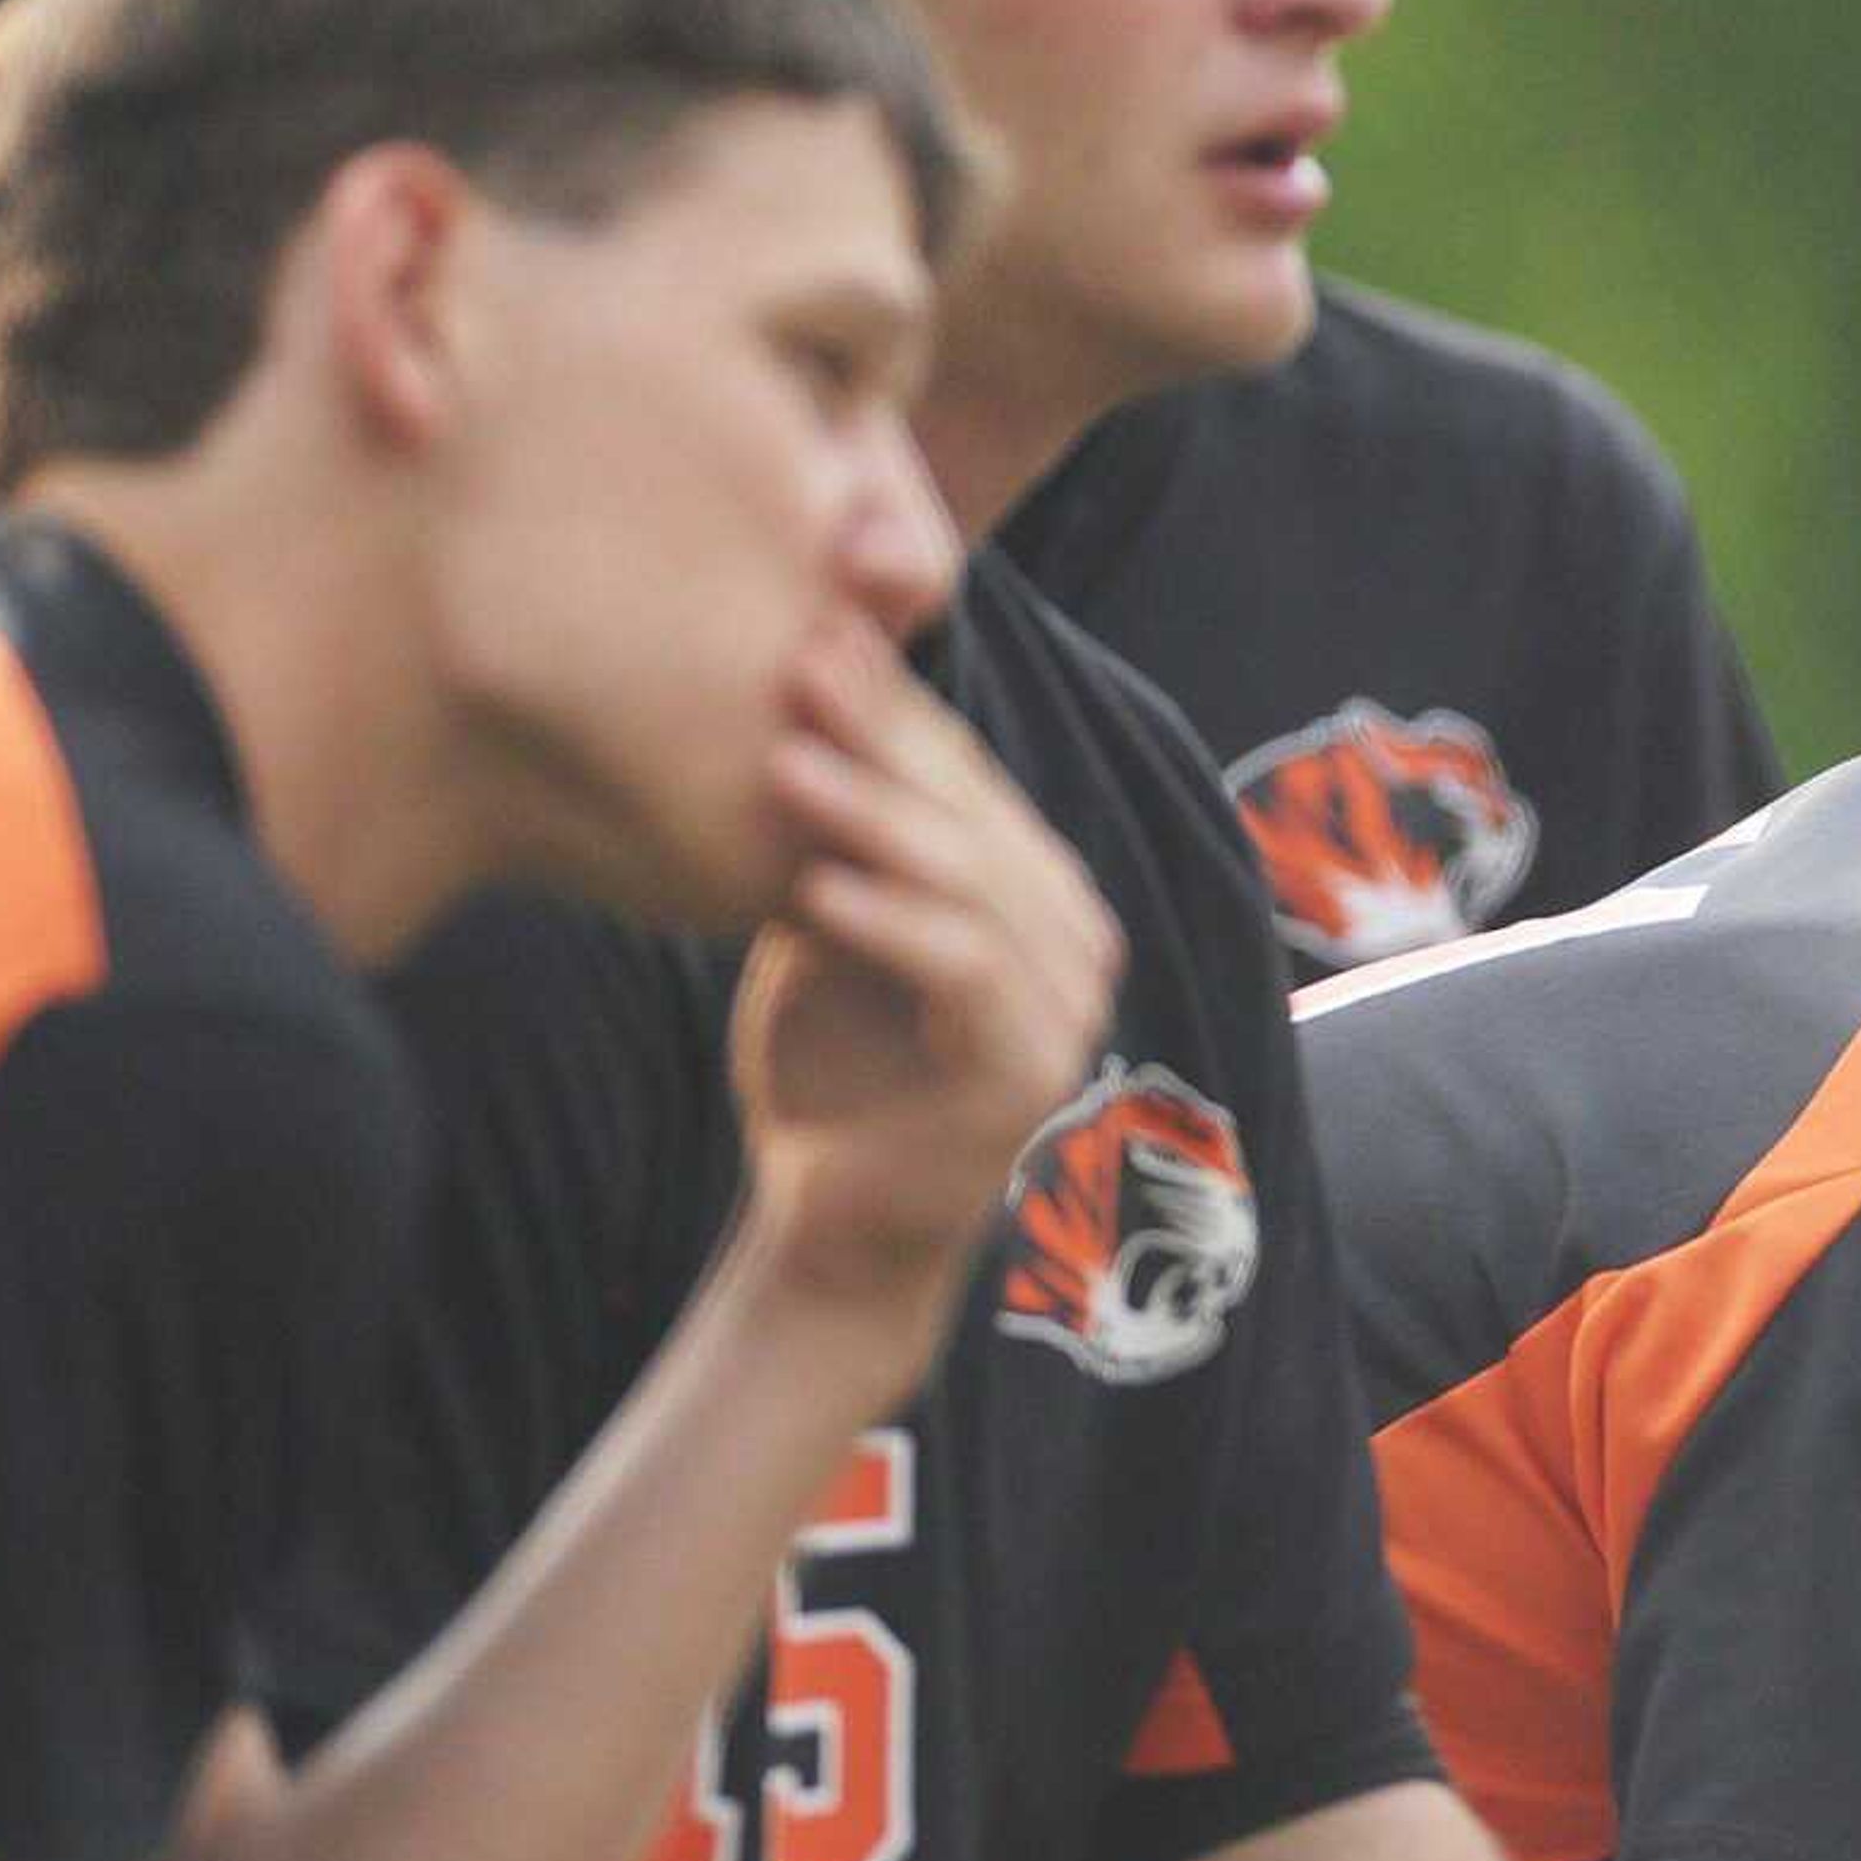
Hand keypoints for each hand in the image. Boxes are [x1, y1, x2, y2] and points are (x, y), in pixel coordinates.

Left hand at [729, 623, 1120, 1367]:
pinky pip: (961, 974)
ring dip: (875, 821)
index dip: (894, 706)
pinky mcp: (1028, 1075)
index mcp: (1037, 896)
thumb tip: (803, 706)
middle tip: (801, 668)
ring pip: (972, 886)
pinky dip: (889, 926)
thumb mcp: (832, 929)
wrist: (832, 1227)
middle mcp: (1073, 942)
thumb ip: (847, 844)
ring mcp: (1064, 1011)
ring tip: (788, 769)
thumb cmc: (829, 1071)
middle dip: (884, 737)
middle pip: (976, 816)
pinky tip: (817, 891)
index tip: (815, 632)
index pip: (968, 780)